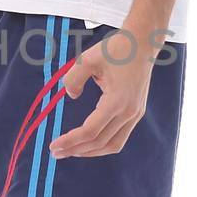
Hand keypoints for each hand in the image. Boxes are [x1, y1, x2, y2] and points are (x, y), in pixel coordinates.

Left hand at [49, 31, 153, 158]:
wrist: (142, 43)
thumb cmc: (116, 49)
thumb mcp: (87, 59)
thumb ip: (73, 78)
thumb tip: (71, 96)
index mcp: (116, 101)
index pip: (90, 131)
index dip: (70, 140)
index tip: (53, 145)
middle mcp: (128, 112)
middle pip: (100, 142)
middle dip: (76, 150)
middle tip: (56, 152)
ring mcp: (135, 114)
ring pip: (112, 145)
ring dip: (90, 151)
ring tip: (71, 151)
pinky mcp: (136, 113)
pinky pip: (119, 138)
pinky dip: (102, 145)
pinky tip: (88, 143)